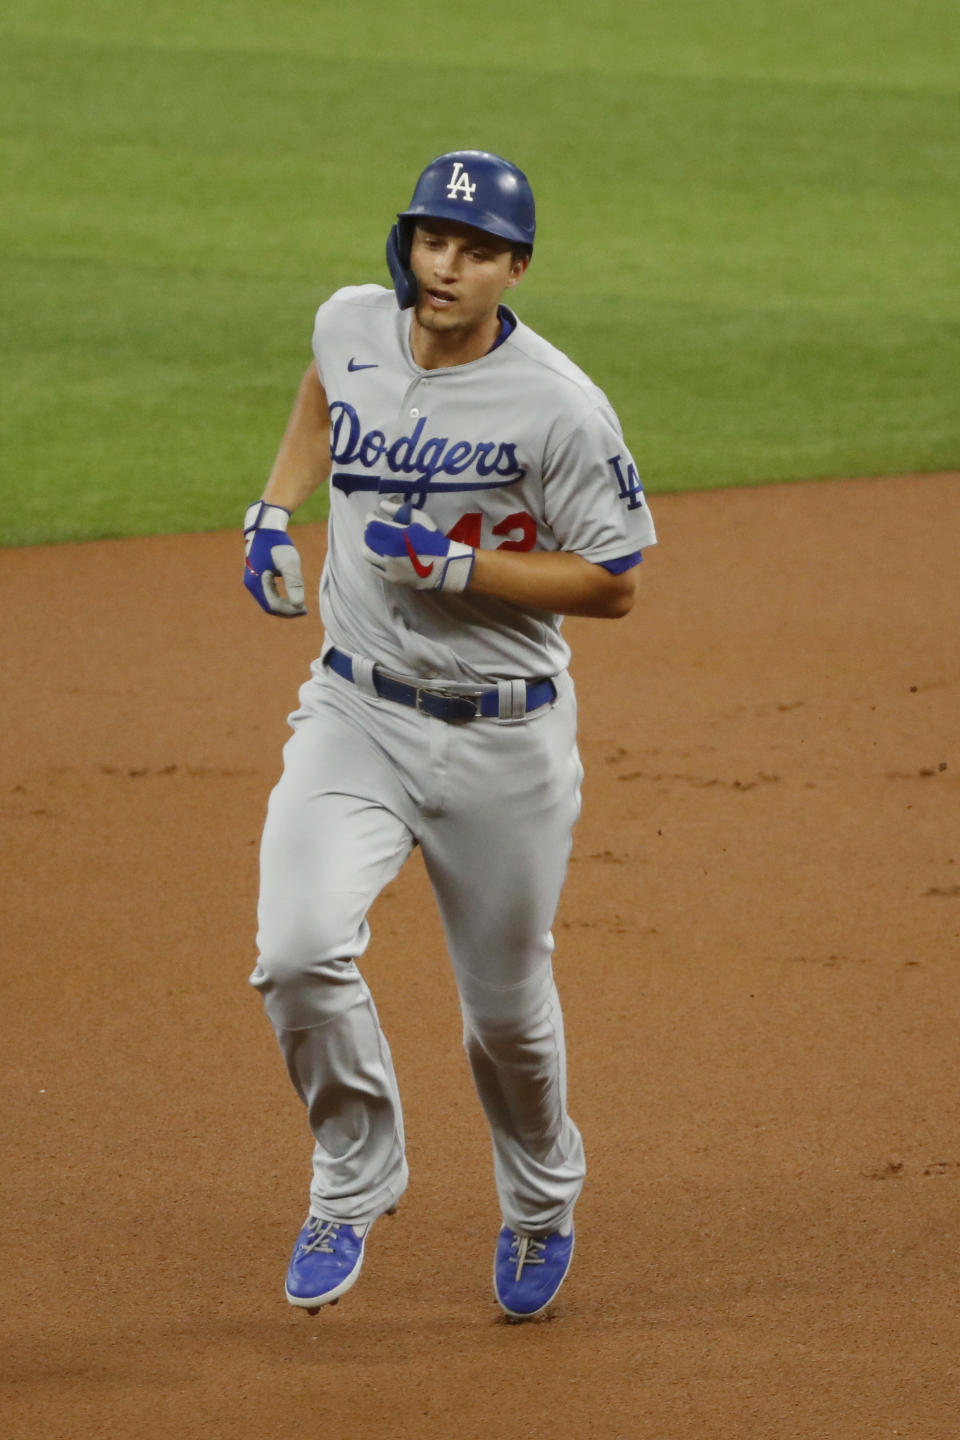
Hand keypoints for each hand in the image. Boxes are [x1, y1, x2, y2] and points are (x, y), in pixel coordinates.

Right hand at [243, 501, 306, 615]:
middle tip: (305, 610)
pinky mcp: (256, 577)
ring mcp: (252, 581)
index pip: (273, 606)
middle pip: (269, 607)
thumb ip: (294, 583)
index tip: (305, 609)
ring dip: (284, 606)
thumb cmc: (278, 543)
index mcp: (255, 582)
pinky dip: (280, 599)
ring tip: (301, 606)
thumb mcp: (289, 562)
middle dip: (287, 611)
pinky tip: (293, 597)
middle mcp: (251, 584)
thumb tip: (298, 604)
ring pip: (268, 602)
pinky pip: (268, 595)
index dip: (289, 610)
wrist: (266, 528)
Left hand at [362, 499, 474, 592]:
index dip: (370, 517)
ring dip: (368, 544)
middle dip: (369, 530)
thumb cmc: (433, 540)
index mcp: (395, 535)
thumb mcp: (420, 519)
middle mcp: (388, 552)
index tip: (374, 514)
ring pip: (366, 554)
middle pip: (367, 538)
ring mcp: (388, 567)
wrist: (444, 566)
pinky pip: (373, 567)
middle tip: (376, 527)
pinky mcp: (390, 578)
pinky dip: (372, 558)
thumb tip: (382, 505)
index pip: (372, 524)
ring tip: (376, 541)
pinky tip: (379, 554)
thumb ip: (399, 510)